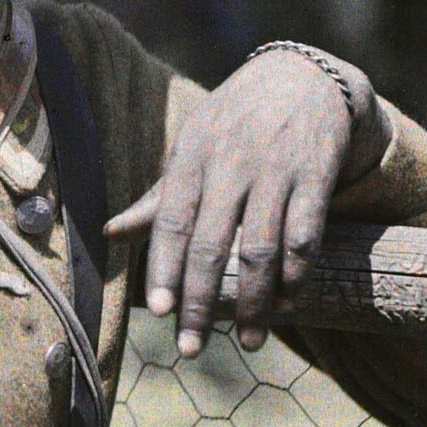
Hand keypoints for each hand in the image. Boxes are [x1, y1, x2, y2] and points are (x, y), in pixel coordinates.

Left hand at [104, 49, 392, 357]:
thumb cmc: (234, 123)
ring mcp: (277, 169)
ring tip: (247, 343)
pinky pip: (306, 235)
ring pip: (262, 248)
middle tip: (191, 350)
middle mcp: (231, 163)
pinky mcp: (317, 174)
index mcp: (192, 158)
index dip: (165, 268)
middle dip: (200, 301)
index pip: (172, 222)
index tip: (159, 313)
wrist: (303, 77)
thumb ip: (159, 197)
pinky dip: (297, 275)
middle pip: (212, 243)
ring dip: (254, 302)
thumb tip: (109, 234)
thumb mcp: (193, 148)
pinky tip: (287, 303)